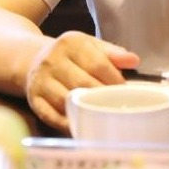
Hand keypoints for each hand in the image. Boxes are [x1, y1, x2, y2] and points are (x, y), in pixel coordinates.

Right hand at [24, 31, 139, 130]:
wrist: (34, 61)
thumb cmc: (72, 56)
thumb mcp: (91, 46)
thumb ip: (113, 53)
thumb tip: (134, 60)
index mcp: (70, 43)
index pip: (97, 64)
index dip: (114, 80)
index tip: (125, 91)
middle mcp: (52, 60)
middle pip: (83, 83)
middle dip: (103, 97)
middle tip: (118, 107)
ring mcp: (41, 81)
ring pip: (67, 101)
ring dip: (87, 111)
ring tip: (104, 117)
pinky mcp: (34, 100)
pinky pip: (53, 116)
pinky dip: (69, 124)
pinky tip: (82, 126)